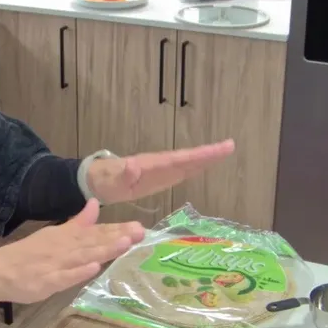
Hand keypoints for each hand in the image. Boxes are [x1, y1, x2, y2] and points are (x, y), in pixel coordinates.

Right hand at [0, 199, 145, 315]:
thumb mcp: (55, 235)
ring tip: (124, 243)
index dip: (117, 229)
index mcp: (66, 237)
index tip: (139, 226)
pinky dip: (78, 271)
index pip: (95, 232)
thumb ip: (77, 223)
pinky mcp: (47, 281)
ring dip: (104, 249)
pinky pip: (64, 277)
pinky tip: (93, 267)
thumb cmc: (29, 255)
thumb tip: (94, 204)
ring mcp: (56, 265)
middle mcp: (64, 248)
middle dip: (117, 237)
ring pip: (83, 256)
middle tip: (140, 233)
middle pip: (94, 242)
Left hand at [86, 139, 235, 204]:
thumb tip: (134, 166)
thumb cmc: (105, 181)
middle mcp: (159, 165)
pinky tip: (205, 166)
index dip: (199, 156)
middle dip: (208, 154)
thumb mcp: (112, 181)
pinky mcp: (159, 177)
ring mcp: (160, 170)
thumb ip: (123, 175)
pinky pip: (181, 170)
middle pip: (188, 158)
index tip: (218, 149)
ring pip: (187, 163)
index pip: (179, 159)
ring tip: (225, 151)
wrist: (97, 180)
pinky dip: (195, 166)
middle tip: (230, 146)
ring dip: (205, 158)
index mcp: (151, 166)